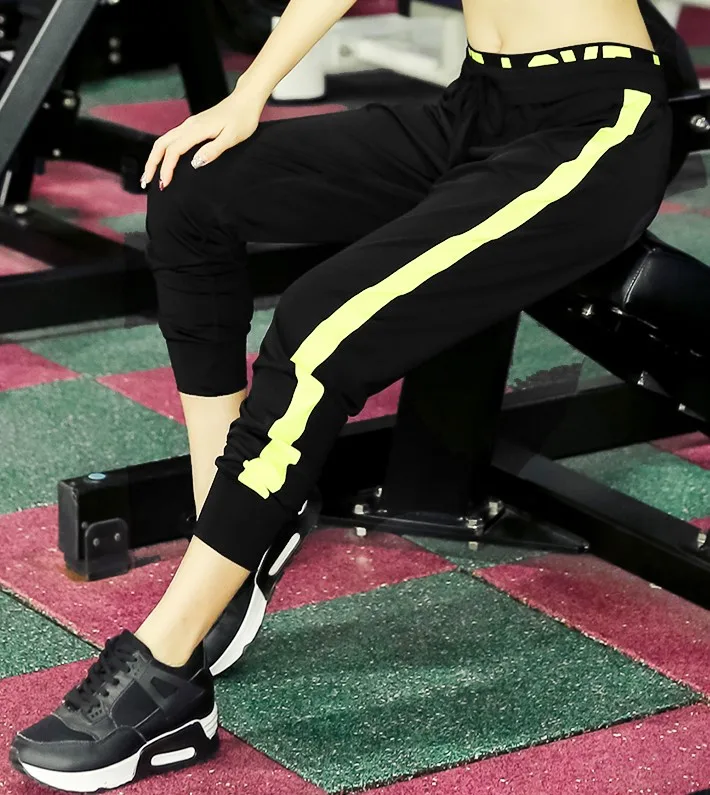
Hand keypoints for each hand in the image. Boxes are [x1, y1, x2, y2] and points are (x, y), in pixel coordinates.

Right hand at [141, 88, 264, 189]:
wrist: (245, 101)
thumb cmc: (242, 119)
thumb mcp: (232, 138)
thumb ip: (213, 150)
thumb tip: (194, 163)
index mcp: (196, 130)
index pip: (174, 150)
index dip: (166, 168)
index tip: (164, 184)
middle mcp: (189, 126)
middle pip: (161, 144)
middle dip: (152, 163)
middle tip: (146, 182)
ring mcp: (189, 125)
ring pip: (164, 141)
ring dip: (155, 158)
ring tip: (151, 175)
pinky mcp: (193, 126)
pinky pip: (172, 139)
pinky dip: (164, 152)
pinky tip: (165, 162)